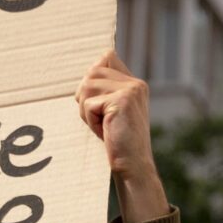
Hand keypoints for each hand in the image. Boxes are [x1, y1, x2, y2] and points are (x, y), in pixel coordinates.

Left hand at [76, 50, 167, 222]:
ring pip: (87, 86)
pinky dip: (90, 120)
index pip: (107, 57)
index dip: (94, 76)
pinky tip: (105, 131)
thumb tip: (85, 74)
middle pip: (91, 72)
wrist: (133, 165)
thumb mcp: (111, 111)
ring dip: (87, 110)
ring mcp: (131, 91)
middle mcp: (136, 84)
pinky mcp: (122, 101)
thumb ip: (103, 90)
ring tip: (102, 125)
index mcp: (136, 84)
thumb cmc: (118, 142)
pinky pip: (89, 104)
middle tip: (100, 119)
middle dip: (87, 97)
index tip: (100, 102)